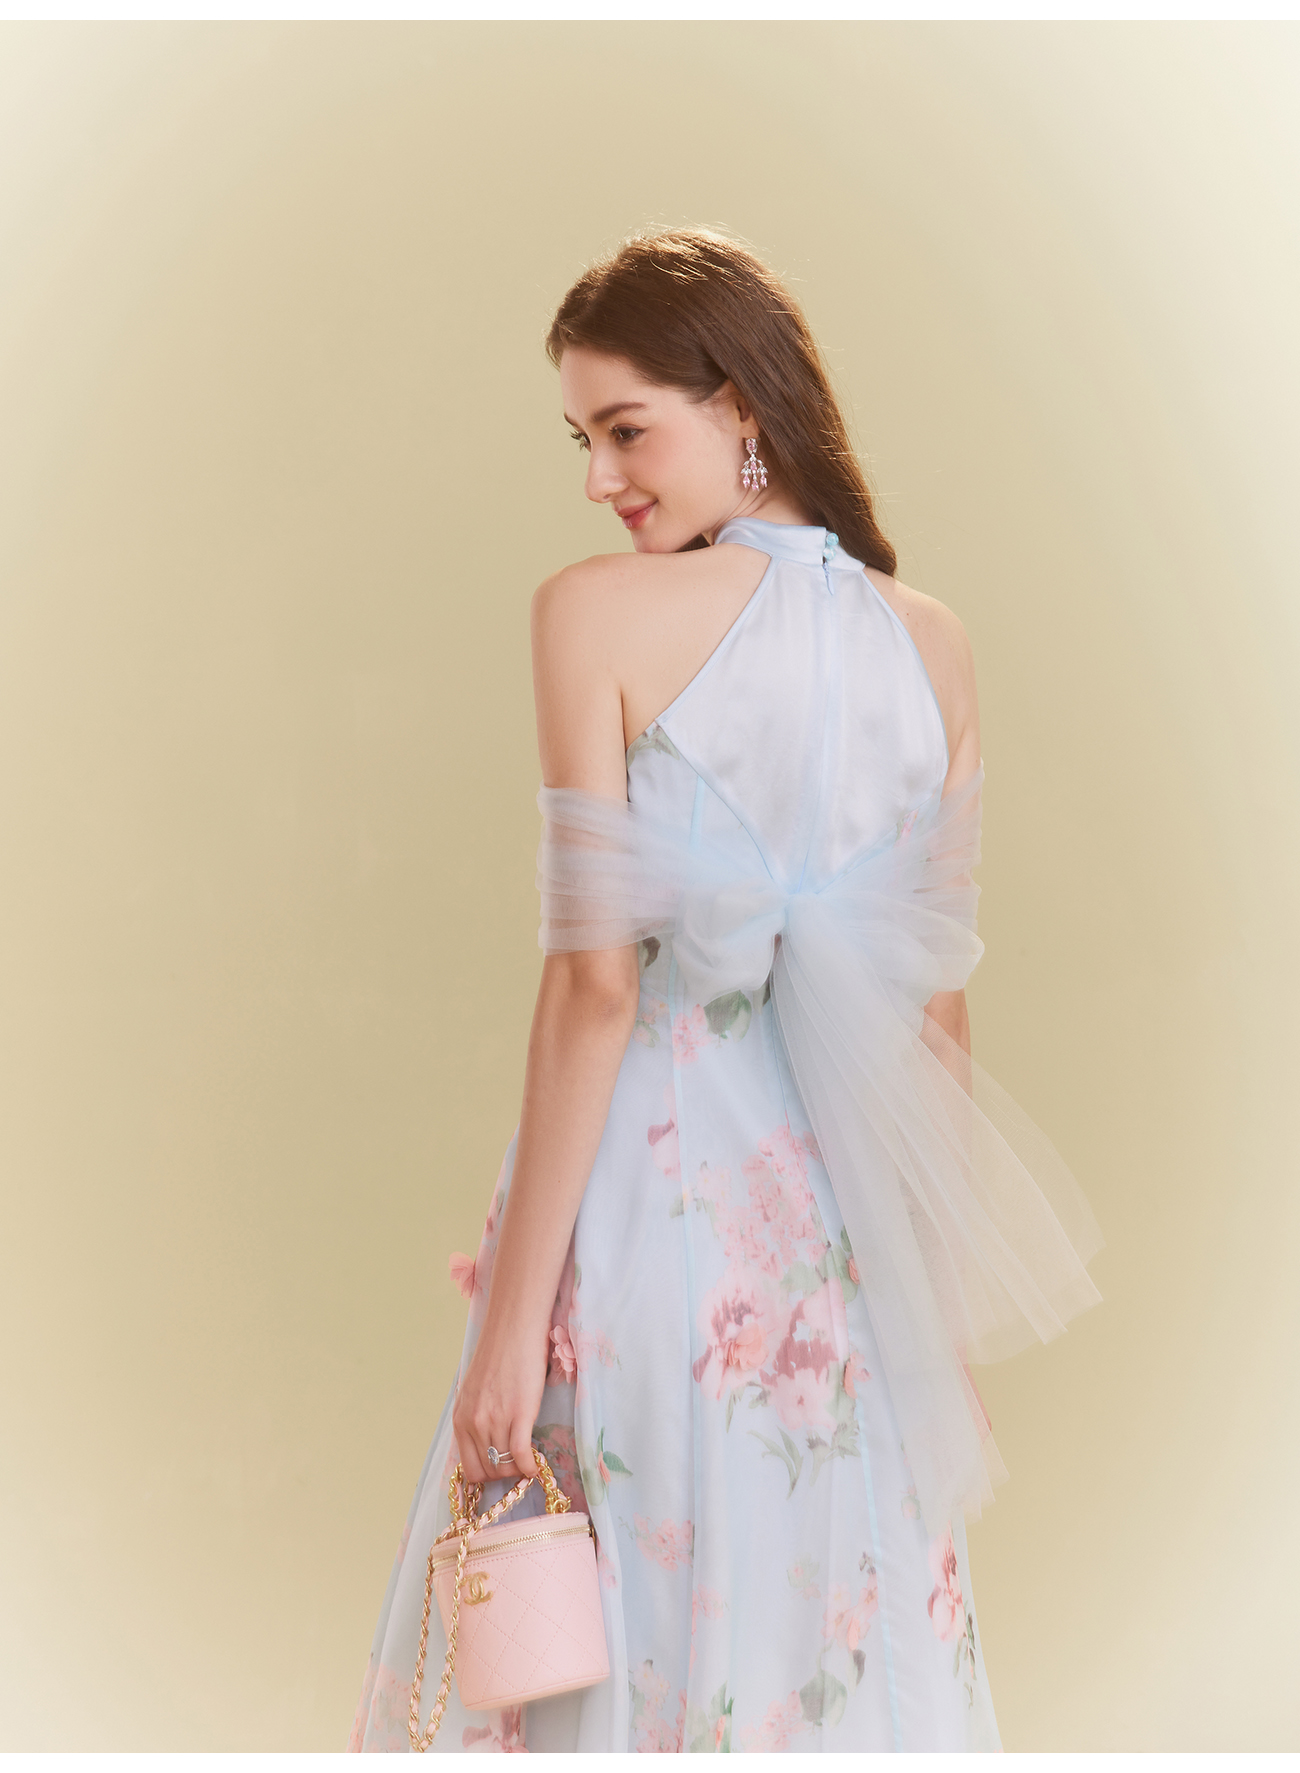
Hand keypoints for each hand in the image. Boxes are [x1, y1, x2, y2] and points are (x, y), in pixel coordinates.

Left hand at [452, 1312, 549, 1487]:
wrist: (513, 1328)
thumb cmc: (497, 1354)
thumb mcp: (473, 1391)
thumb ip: (476, 1417)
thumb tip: (487, 1442)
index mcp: (460, 1419)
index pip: (470, 1469)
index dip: (488, 1474)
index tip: (502, 1467)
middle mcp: (474, 1423)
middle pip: (489, 1471)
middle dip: (504, 1473)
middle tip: (518, 1464)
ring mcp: (496, 1419)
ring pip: (506, 1465)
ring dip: (519, 1469)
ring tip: (529, 1461)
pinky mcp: (519, 1413)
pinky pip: (522, 1455)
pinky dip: (530, 1467)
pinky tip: (537, 1466)